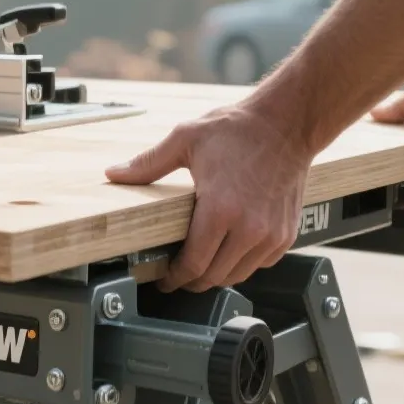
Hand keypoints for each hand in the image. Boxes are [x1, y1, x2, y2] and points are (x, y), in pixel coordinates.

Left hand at [106, 107, 312, 291]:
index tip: (165, 279)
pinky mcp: (287, 234)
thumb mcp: (186, 139)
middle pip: (214, 277)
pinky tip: (229, 250)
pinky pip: (260, 265)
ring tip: (201, 264)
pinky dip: (242, 264)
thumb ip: (148, 163)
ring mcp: (271, 234)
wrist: (288, 122)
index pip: (193, 264)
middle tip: (177, 275)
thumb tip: (114, 174)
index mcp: (220, 209)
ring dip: (217, 275)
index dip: (174, 278)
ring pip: (237, 276)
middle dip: (191, 281)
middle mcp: (249, 228)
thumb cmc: (240, 129)